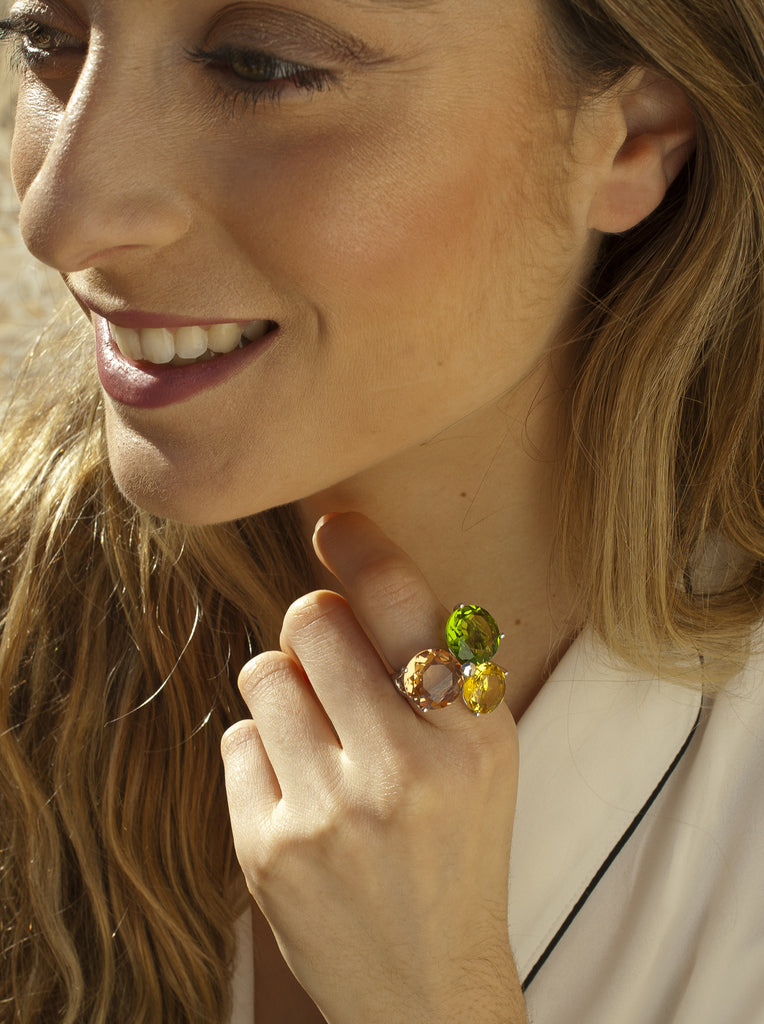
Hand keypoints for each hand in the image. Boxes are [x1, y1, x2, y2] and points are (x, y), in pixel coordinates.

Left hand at [222, 512, 526, 1023]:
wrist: (426, 988)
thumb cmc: (457, 854)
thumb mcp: (484, 760)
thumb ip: (438, 673)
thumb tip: (353, 582)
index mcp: (472, 737)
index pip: (406, 607)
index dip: (363, 549)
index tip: (335, 522)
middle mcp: (403, 769)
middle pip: (311, 622)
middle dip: (313, 628)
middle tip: (327, 660)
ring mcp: (329, 812)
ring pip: (263, 674)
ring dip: (284, 692)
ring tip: (317, 739)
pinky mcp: (269, 850)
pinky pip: (236, 740)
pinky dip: (261, 753)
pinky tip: (297, 795)